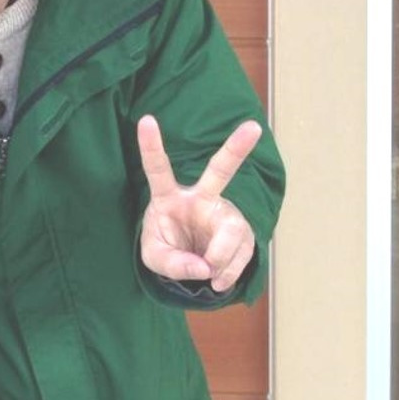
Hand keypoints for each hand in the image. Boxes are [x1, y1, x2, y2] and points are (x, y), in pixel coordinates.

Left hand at [137, 115, 261, 292]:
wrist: (189, 261)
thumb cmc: (167, 246)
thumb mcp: (155, 258)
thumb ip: (172, 263)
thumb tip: (204, 267)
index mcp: (168, 196)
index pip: (158, 169)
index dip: (151, 146)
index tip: (146, 120)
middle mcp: (200, 198)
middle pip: (219, 171)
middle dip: (236, 149)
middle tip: (253, 128)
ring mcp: (224, 213)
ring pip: (232, 232)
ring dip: (220, 260)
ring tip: (209, 276)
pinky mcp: (242, 232)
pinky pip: (242, 255)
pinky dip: (228, 274)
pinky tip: (218, 279)